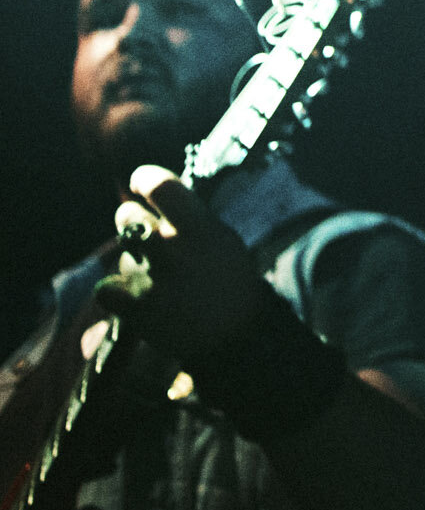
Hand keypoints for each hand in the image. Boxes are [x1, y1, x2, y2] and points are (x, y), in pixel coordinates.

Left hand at [95, 165, 264, 363]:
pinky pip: (105, 289)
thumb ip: (192, 218)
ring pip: (120, 251)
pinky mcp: (137, 310)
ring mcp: (152, 280)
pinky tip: (127, 292)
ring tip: (150, 269)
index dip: (144, 178)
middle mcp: (173, 250)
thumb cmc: (229, 278)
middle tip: (144, 230)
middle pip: (126, 216)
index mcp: (199, 228)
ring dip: (131, 256)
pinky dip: (112, 290)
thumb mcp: (222, 237)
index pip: (160, 186)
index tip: (140, 181)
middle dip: (131, 219)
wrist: (234, 332)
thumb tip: (160, 196)